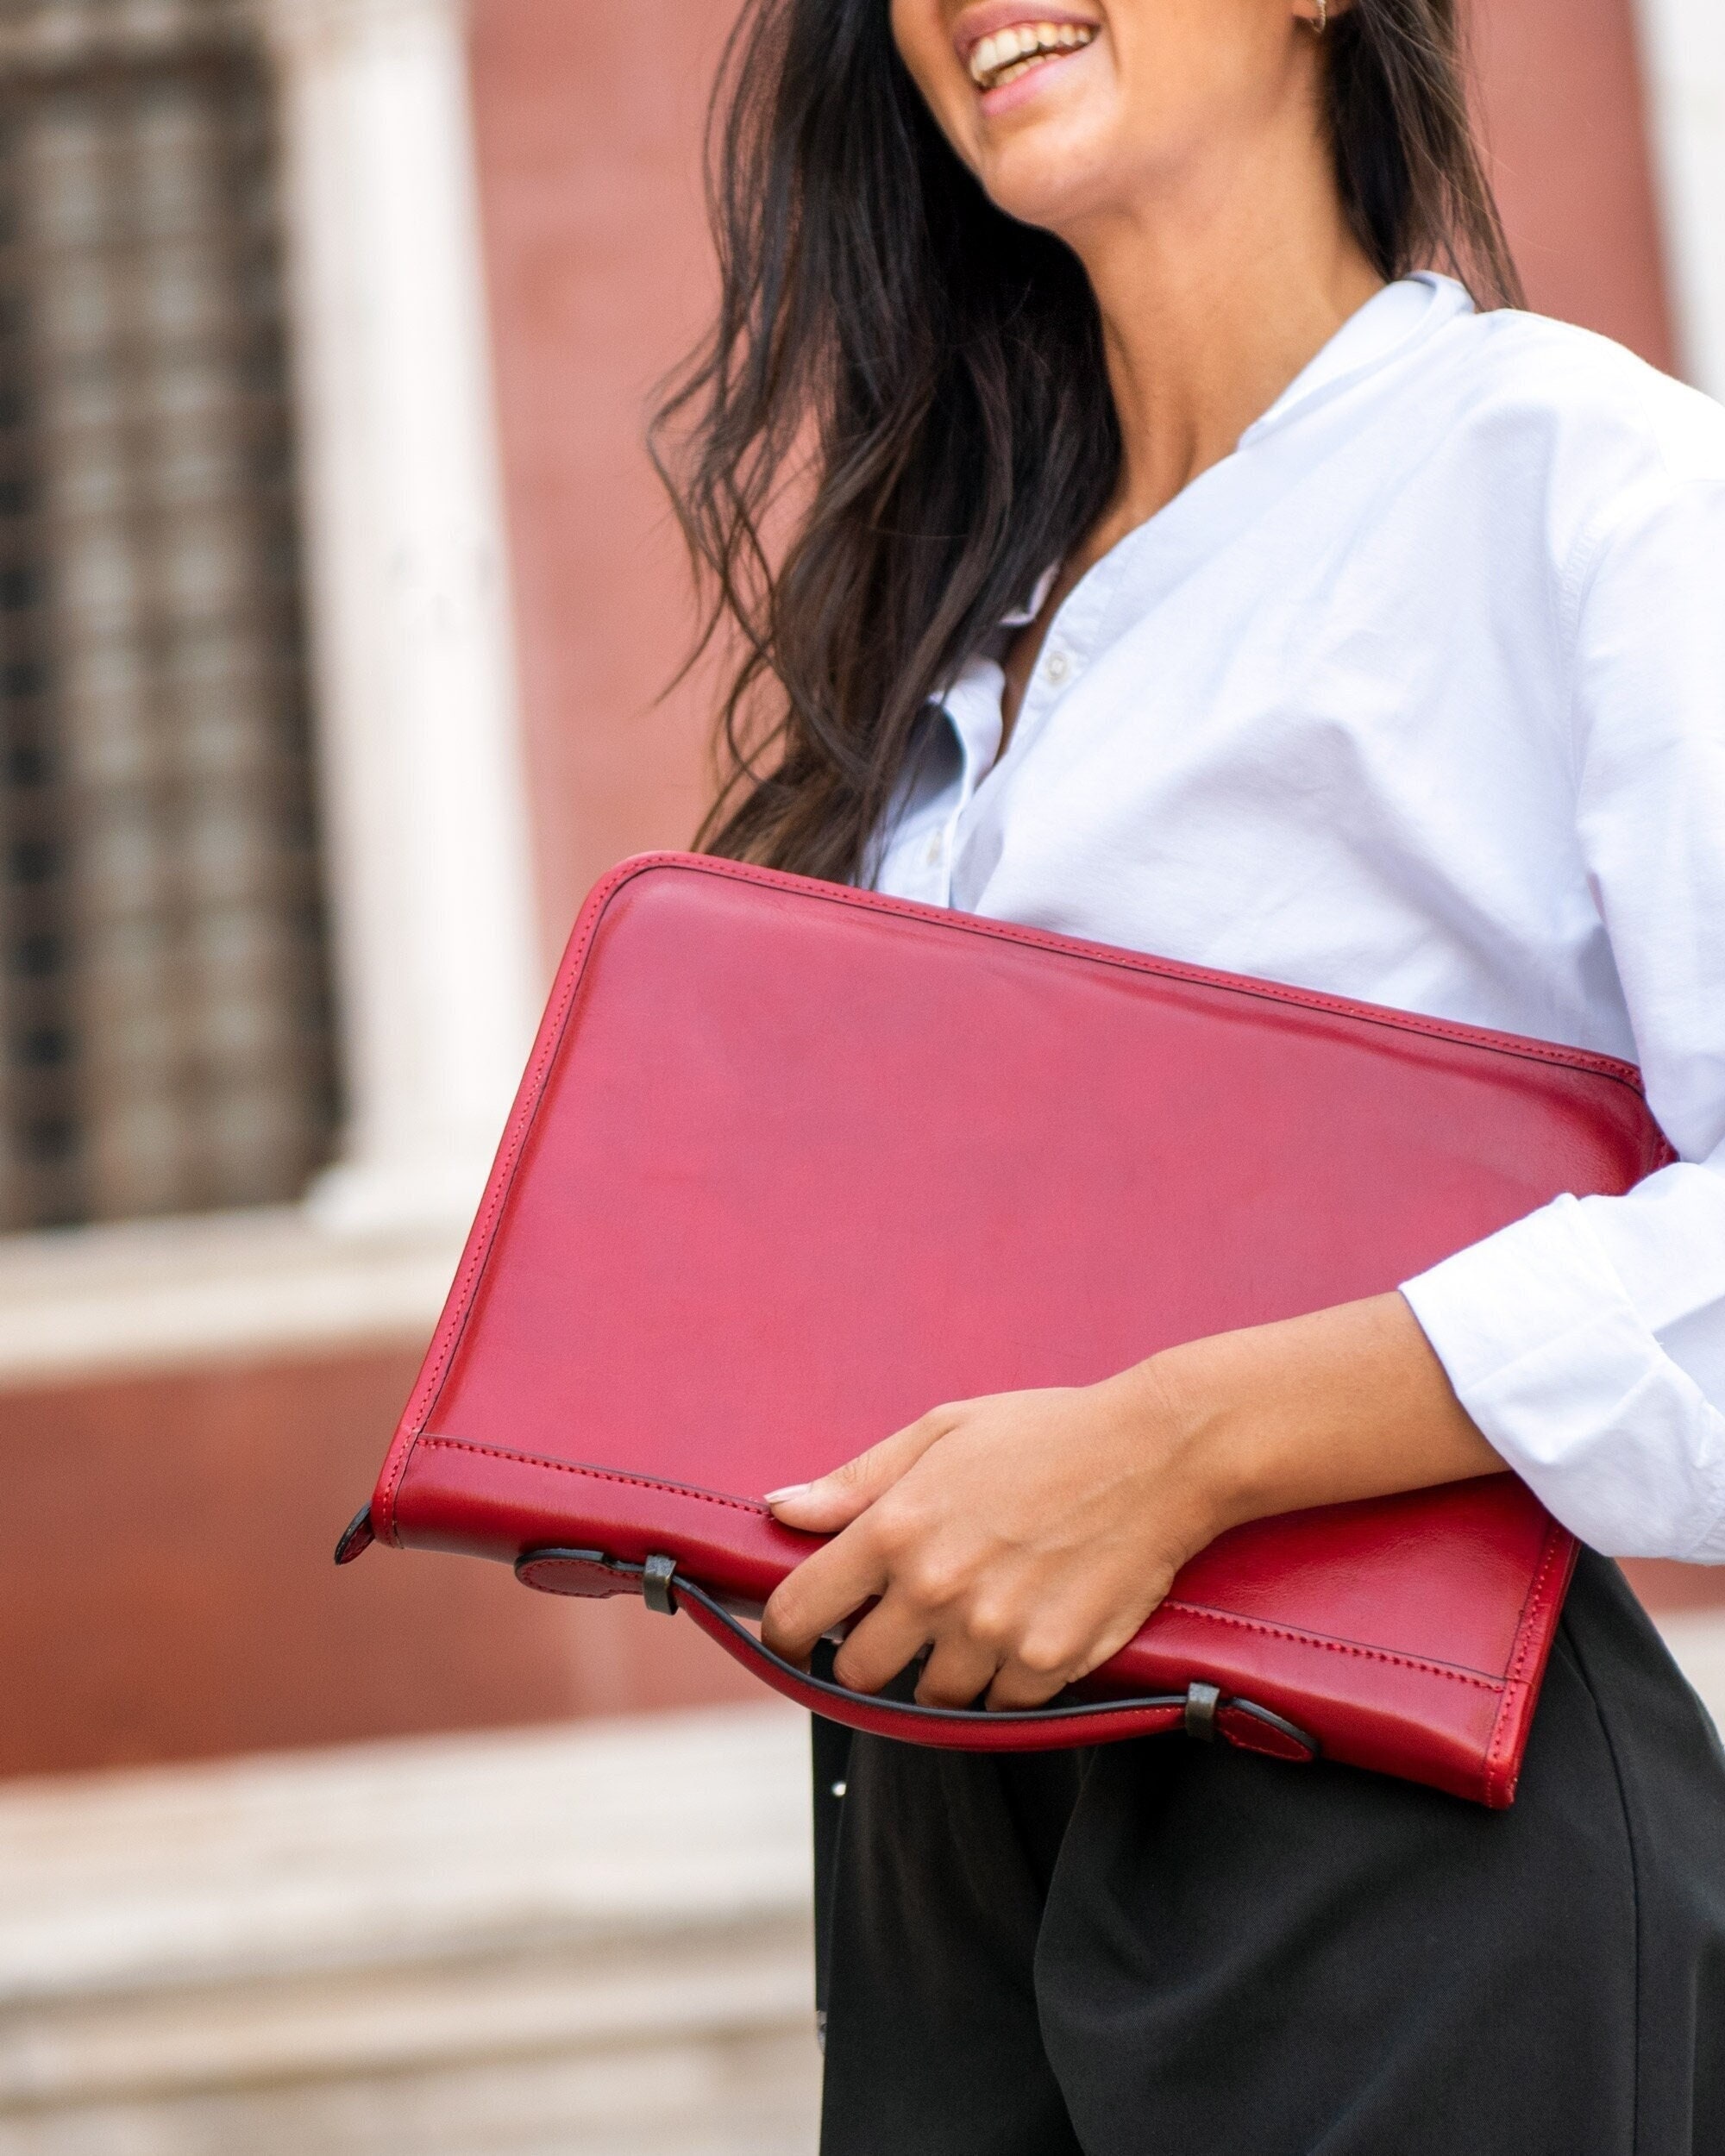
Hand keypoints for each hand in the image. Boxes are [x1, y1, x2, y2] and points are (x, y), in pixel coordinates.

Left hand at [760, 1292, 1503, 1711]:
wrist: (1158, 1455)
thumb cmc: (1044, 1434)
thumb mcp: (941, 1432)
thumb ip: (855, 1480)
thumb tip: (781, 1511)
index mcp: (894, 1529)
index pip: (798, 1613)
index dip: (785, 1631)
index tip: (795, 1635)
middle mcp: (935, 1589)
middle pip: (858, 1671)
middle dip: (870, 1651)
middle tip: (902, 1619)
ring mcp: (993, 1633)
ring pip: (932, 1696)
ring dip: (942, 1668)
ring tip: (978, 1612)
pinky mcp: (1049, 1664)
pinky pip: (999, 1706)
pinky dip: (1004, 1681)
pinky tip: (1023, 1628)